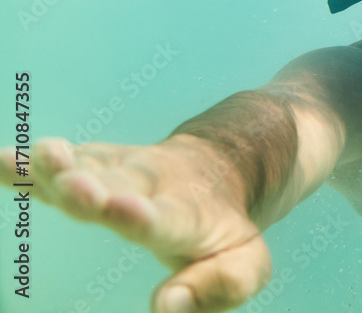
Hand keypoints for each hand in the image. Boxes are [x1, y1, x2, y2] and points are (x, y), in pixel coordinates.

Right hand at [1, 136, 271, 311]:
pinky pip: (62, 164)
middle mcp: (153, 186)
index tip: (126, 212)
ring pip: (89, 166)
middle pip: (121, 187)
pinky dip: (32, 166)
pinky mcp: (96, 163)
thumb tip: (166, 307)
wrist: (220, 168)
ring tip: (42, 156)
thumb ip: (217, 287)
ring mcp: (122, 170)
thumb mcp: (244, 262)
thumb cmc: (224, 230)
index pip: (166, 217)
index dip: (144, 217)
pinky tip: (3, 162)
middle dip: (96, 190)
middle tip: (76, 189)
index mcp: (188, 215)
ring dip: (62, 166)